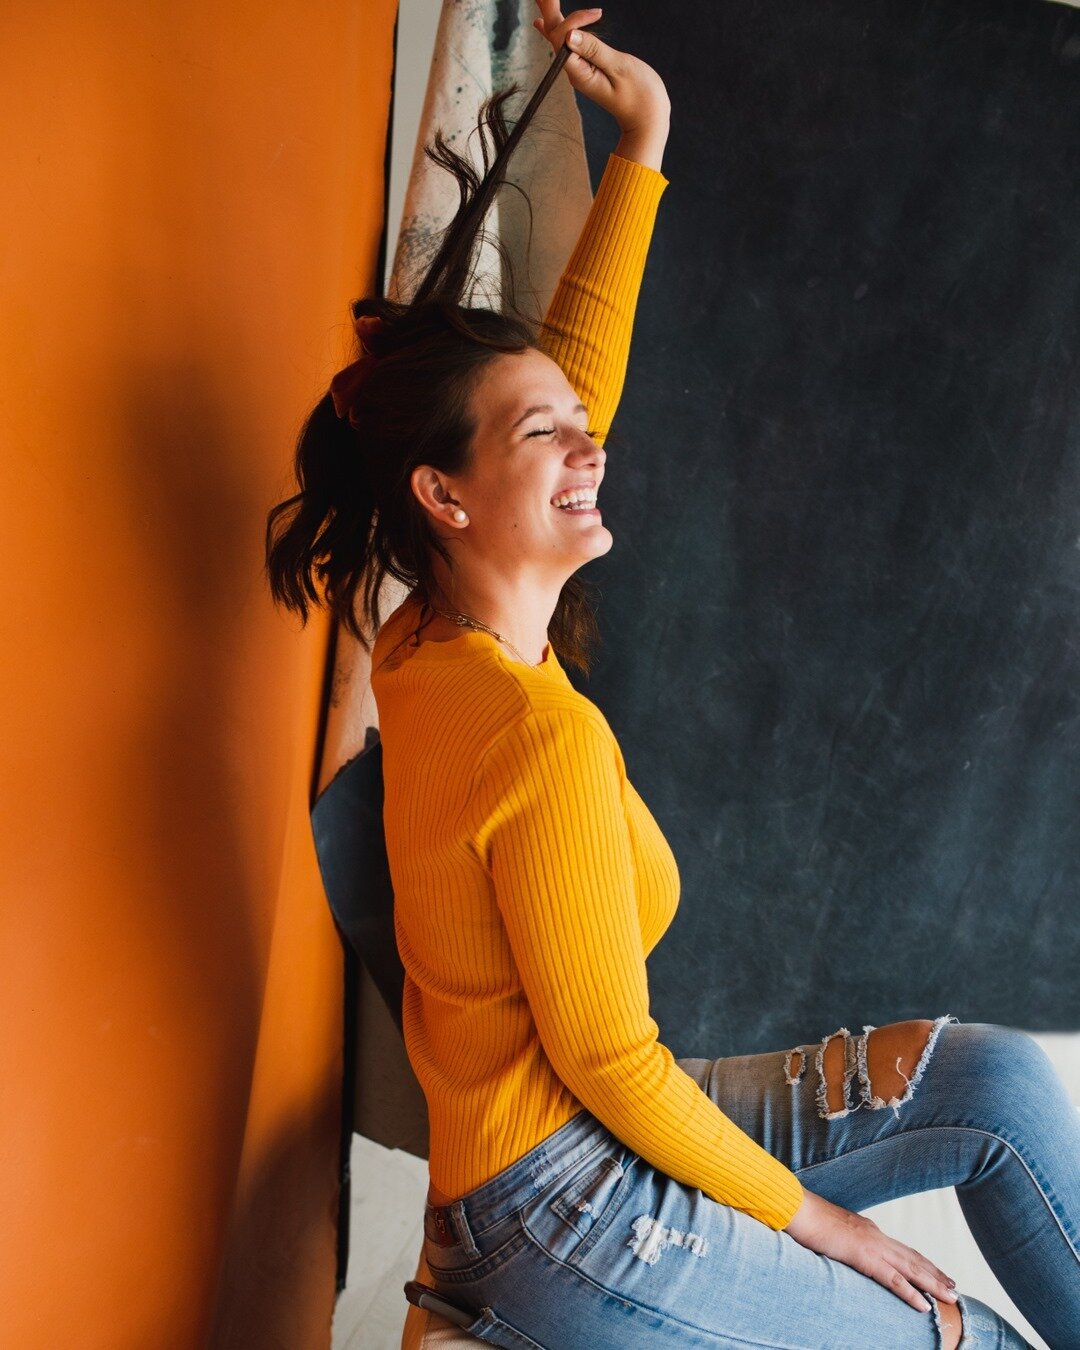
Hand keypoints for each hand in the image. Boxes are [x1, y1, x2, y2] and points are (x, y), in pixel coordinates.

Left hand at [532, 2, 669, 169]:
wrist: (647, 118)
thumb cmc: (640, 96)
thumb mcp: (620, 68)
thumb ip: (595, 51)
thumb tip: (569, 35)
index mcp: (580, 73)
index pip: (563, 38)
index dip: (576, 20)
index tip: (598, 13)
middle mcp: (574, 71)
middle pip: (555, 35)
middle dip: (549, 10)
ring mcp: (579, 70)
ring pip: (560, 38)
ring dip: (551, 15)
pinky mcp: (587, 68)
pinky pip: (567, 45)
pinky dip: (559, 28)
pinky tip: (543, 23)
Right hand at [784, 1189, 958, 1315]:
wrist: (799, 1209)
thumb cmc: (808, 1219)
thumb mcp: (831, 1231)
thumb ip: (844, 1240)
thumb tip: (847, 1248)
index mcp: (869, 1230)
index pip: (902, 1249)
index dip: (922, 1262)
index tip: (937, 1273)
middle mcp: (876, 1236)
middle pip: (913, 1258)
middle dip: (935, 1274)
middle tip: (954, 1287)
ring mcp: (872, 1246)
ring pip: (910, 1269)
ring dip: (932, 1284)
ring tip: (950, 1297)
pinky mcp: (864, 1257)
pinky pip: (893, 1280)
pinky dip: (911, 1293)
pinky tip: (923, 1306)